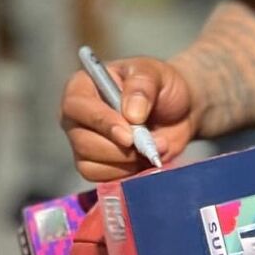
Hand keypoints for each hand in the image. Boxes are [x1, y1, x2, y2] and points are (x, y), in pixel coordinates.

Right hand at [60, 55, 201, 180]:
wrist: (178, 111)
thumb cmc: (161, 85)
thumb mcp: (155, 74)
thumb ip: (142, 87)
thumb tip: (131, 114)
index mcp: (82, 86)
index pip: (77, 106)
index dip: (101, 122)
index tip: (128, 135)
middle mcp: (77, 117)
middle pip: (82, 142)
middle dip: (118, 149)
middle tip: (148, 144)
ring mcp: (83, 143)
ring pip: (90, 165)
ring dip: (126, 162)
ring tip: (152, 148)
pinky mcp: (96, 166)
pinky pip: (102, 179)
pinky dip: (127, 174)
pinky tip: (144, 160)